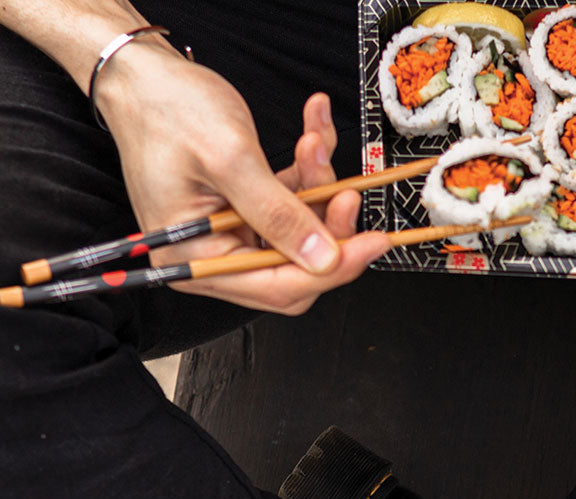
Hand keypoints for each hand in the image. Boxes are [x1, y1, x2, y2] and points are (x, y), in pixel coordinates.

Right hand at [96, 43, 389, 314]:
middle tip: (349, 193)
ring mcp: (231, 234)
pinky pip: (292, 204)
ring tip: (314, 142)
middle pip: (295, 267)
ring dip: (317, 187)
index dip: (330, 268)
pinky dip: (307, 171)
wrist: (143, 76)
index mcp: (196, 260)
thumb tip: (322, 258)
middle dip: (326, 227)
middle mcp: (214, 256)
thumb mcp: (230, 160)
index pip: (278, 286)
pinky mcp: (246, 210)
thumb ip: (278, 215)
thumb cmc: (167, 111)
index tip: (372, 244)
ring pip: (300, 234)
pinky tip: (312, 133)